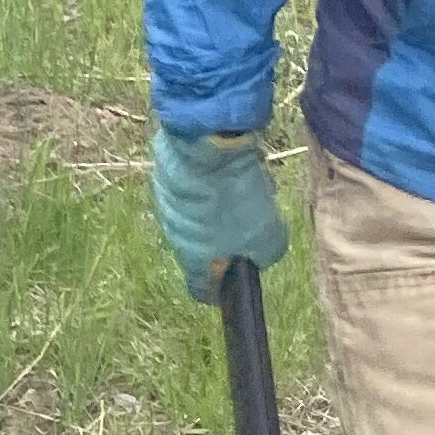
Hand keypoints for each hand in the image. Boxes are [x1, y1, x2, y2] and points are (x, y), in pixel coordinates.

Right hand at [150, 122, 288, 303]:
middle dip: (226, 237)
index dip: (220, 288)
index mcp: (193, 260)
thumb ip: (263, 256)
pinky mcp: (165, 173)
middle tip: (251, 220)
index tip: (236, 277)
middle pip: (201, 247)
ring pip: (196, 214)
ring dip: (218, 207)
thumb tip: (257, 255)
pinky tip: (230, 166)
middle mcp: (173, 235)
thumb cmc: (238, 200)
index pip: (201, 290)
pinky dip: (208, 181)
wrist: (209, 144)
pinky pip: (191, 186)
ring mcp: (166, 202)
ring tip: (246, 186)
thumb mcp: (269, 239)